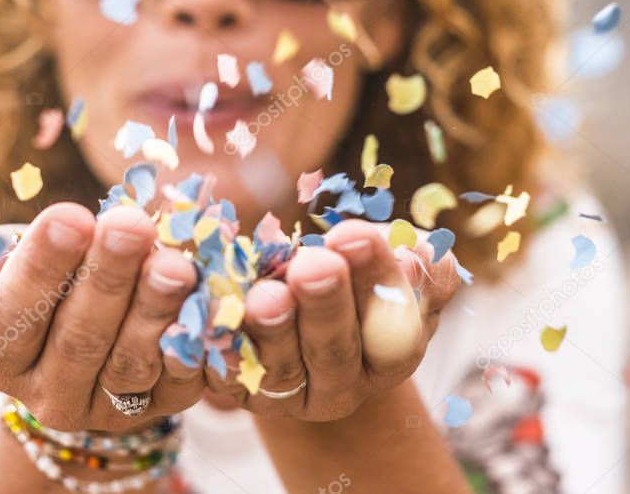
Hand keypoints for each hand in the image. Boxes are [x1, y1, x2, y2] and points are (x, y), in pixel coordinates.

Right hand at [0, 202, 205, 431]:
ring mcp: (112, 408)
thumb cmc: (33, 280)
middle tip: (131, 225)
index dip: (41, 266)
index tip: (70, 215)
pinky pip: (186, 375)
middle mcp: (51, 396)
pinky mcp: (167, 404)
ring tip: (175, 263)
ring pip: (134, 361)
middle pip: (79, 340)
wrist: (83, 326)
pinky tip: (214, 301)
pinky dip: (201, 339)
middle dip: (108, 278)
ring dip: (156, 310)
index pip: (14, 315)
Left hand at [204, 219, 459, 420]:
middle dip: (326, 305)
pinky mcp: (236, 389)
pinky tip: (209, 312)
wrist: (298, 303)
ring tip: (266, 292)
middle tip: (316, 264)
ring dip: (272, 329)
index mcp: (391, 355)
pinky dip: (216, 342)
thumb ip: (420, 266)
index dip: (378, 283)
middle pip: (335, 352)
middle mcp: (341, 386)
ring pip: (279, 368)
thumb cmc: (360, 276)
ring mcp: (285, 394)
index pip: (395, 328)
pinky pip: (223, 370)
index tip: (355, 234)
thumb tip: (416, 259)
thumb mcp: (402, 269)